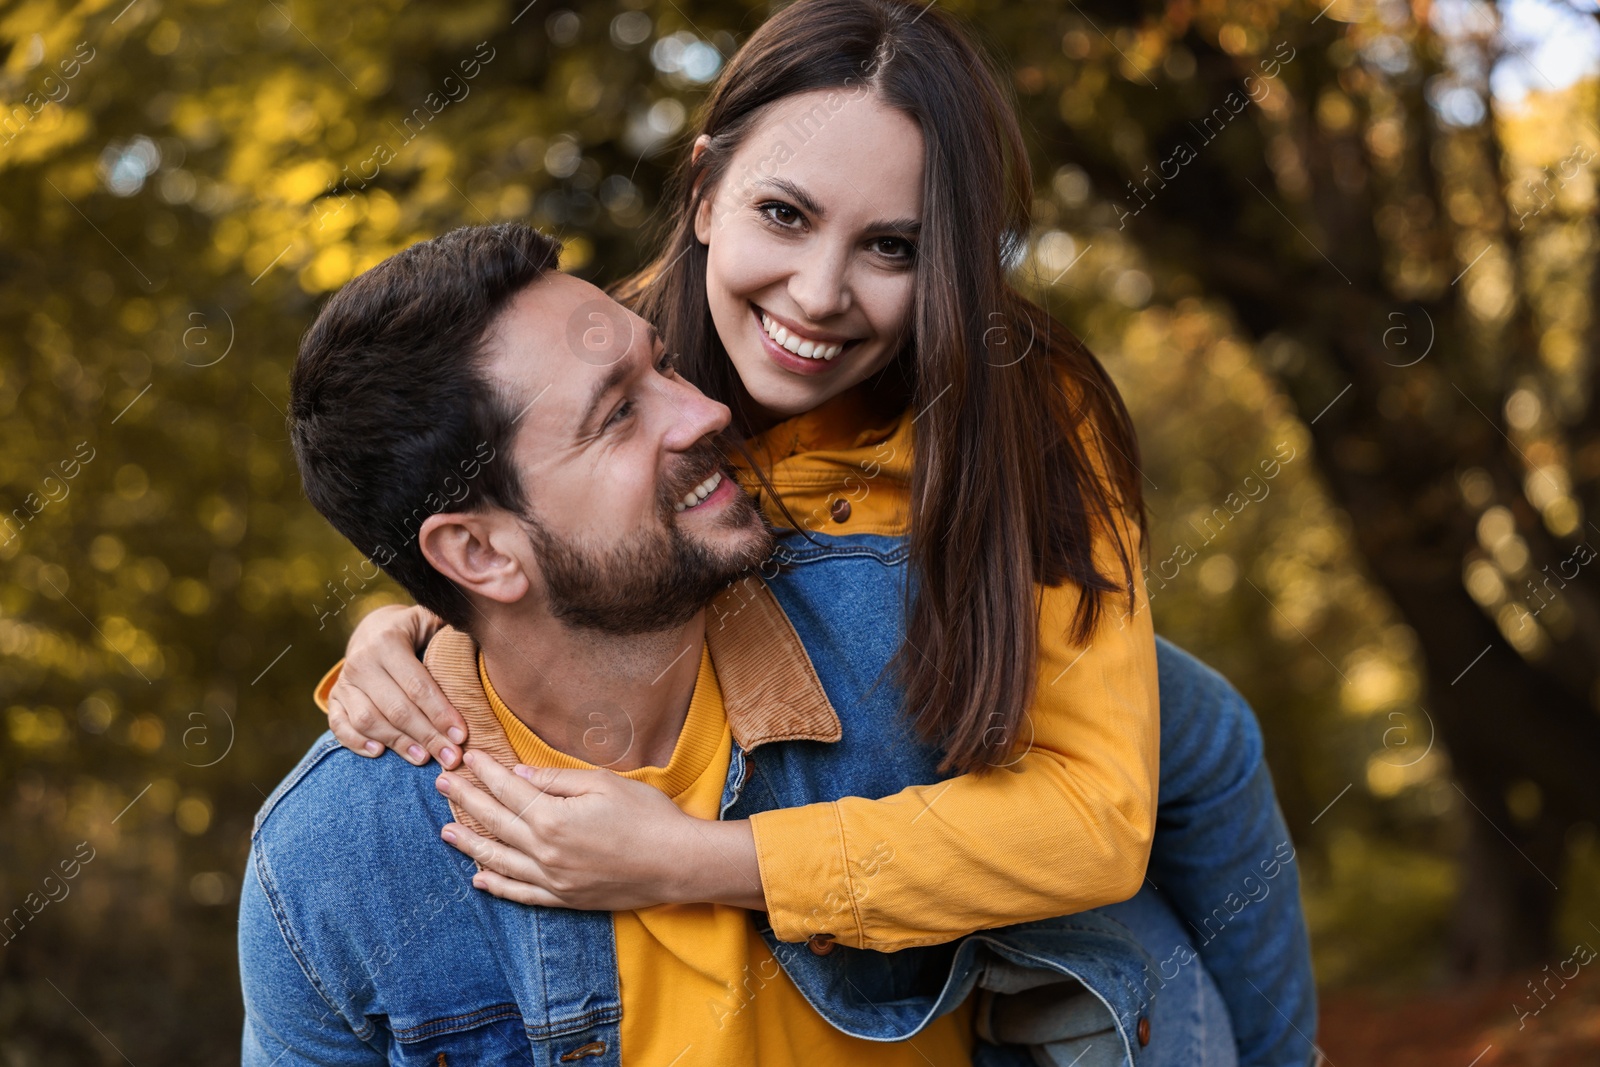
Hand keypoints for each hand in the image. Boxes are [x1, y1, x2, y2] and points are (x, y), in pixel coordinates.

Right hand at [327, 603, 464, 767]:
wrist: (372, 629)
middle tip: (450, 757)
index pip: (417, 685)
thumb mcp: (430, 621)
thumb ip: (450, 630)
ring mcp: (344, 681)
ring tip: (424, 758)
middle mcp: (361, 661)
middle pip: (396, 708)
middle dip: (427, 736)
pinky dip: (356, 742)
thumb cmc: (413, 630)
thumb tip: (484, 634)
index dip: (440, 713)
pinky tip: (380, 753)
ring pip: (368, 720)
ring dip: (397, 743)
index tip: (461, 736)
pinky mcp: (334, 698)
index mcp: (388, 641)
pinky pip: (339, 725)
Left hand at [434, 750, 765, 911]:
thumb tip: (520, 775)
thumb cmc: (648, 816)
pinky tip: (479, 878)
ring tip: (446, 832)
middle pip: (496, 823)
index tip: (467, 758)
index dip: (485, 773)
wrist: (678, 863)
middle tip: (442, 784)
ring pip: (499, 861)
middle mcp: (545, 852)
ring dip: (470, 844)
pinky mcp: (564, 898)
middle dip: (467, 801)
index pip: (508, 791)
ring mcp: (553, 880)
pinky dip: (497, 886)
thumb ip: (557, 780)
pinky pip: (521, 894)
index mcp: (553, 819)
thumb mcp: (603, 783)